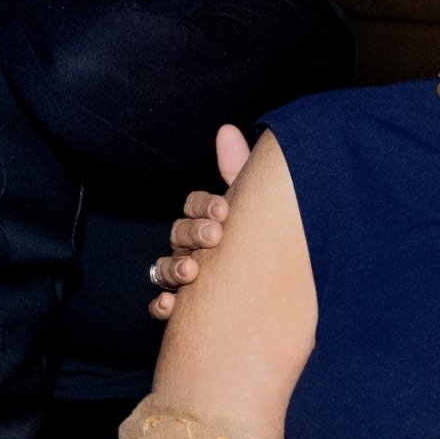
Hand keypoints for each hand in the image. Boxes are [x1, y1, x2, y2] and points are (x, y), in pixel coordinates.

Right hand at [146, 123, 249, 319]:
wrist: (278, 298)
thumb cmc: (260, 242)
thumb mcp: (253, 206)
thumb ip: (239, 171)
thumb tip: (227, 130)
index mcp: (210, 222)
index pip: (196, 206)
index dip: (206, 206)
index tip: (224, 210)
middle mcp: (194, 248)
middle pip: (179, 235)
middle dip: (193, 234)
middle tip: (215, 237)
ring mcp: (186, 277)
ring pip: (165, 269)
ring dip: (174, 269)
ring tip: (191, 273)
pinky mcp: (185, 308)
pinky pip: (162, 307)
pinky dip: (162, 306)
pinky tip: (171, 308)